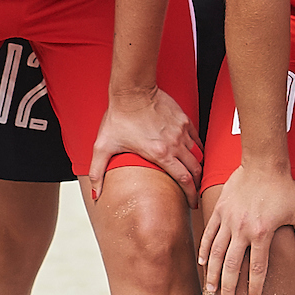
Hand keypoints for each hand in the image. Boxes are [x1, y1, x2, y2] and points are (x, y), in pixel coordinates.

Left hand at [89, 84, 201, 200]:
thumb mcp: (103, 147)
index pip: (184, 180)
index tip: (192, 203)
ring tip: (194, 175)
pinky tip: (193, 153)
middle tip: (194, 193)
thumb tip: (96, 193)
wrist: (132, 91)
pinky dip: (197, 149)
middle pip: (195, 169)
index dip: (190, 194)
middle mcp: (175, 144)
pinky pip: (196, 139)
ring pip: (198, 154)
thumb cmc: (118, 117)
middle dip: (197, 184)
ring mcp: (181, 132)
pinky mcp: (184, 121)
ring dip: (197, 167)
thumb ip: (98, 172)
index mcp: (160, 154)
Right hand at [197, 162, 294, 294]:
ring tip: (211, 290)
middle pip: (233, 266)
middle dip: (229, 288)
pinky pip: (209, 235)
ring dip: (213, 273)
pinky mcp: (219, 211)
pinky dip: (205, 250)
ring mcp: (228, 220)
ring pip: (217, 253)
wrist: (264, 163)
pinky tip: (204, 263)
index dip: (256, 287)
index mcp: (263, 233)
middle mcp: (243, 229)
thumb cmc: (285, 189)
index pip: (258, 268)